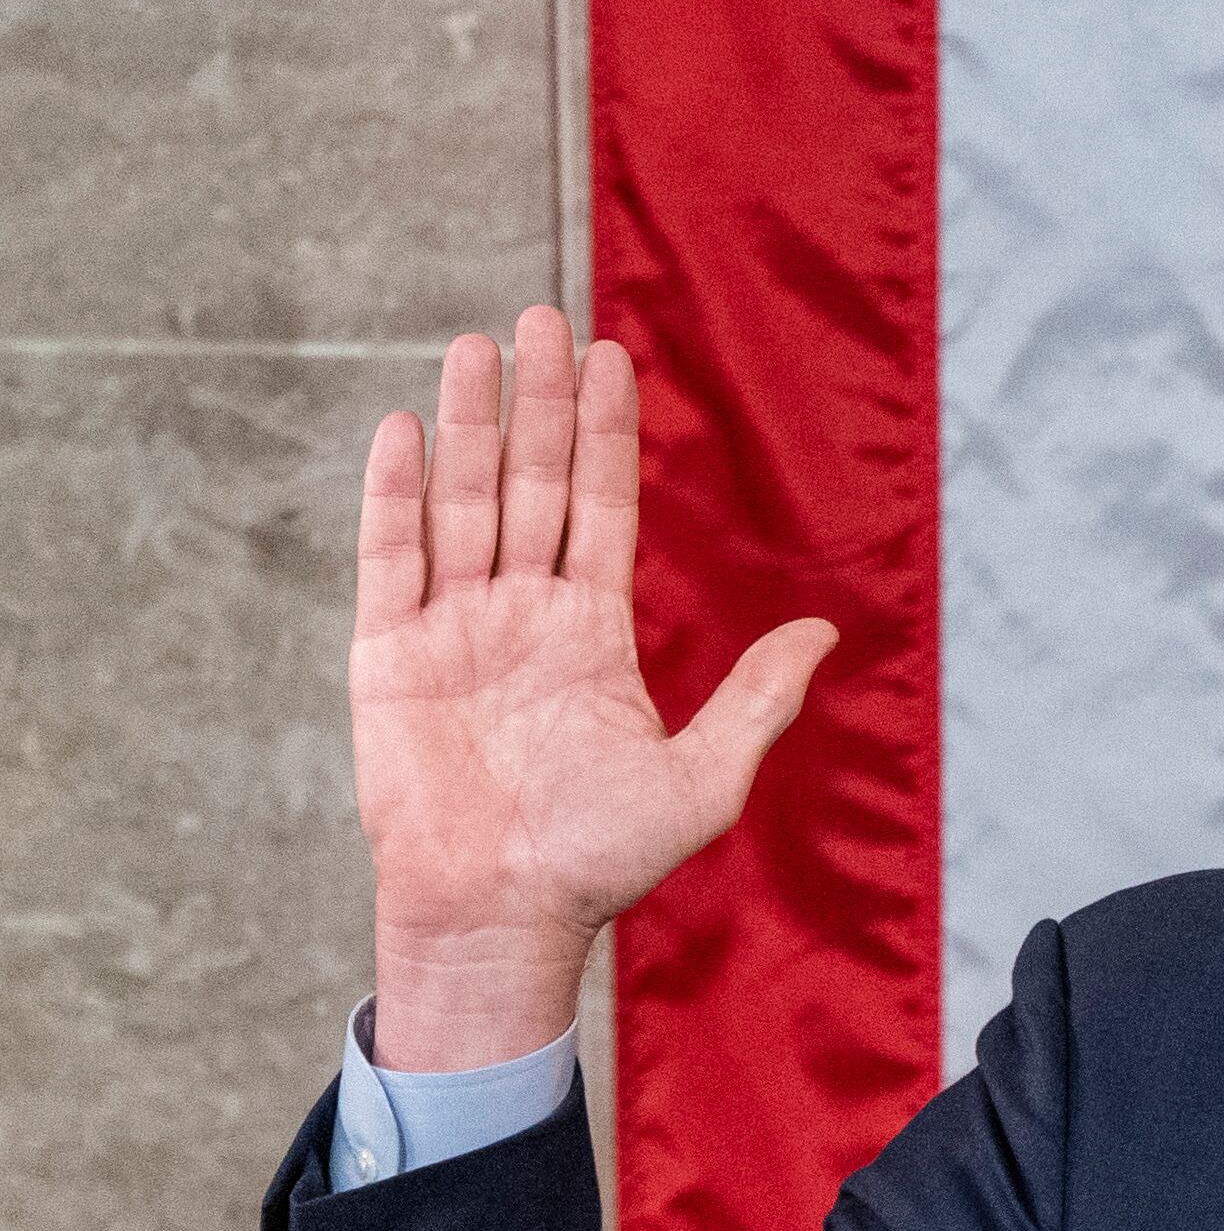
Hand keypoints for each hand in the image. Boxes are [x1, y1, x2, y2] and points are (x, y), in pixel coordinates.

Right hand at [350, 306, 835, 1069]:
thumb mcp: (704, 778)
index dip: (604, 436)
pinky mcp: (389, 653)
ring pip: (463, 502)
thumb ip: (757, 699)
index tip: (609, 358)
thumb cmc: (601, 861)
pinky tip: (408, 427)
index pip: (601, 510)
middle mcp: (523, 616)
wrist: (503, 913)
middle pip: (530, 484)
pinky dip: (397, 493)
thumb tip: (828, 634)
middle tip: (544, 317)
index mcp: (593, 635)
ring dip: (469, 424)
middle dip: (538, 402)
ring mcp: (454, 628)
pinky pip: (391, 556)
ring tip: (480, 345)